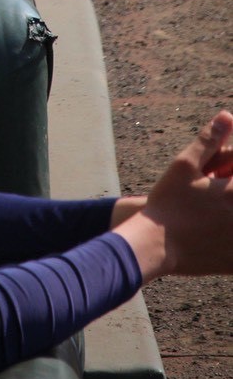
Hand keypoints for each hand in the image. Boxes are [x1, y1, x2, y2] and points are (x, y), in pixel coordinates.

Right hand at [117, 112, 232, 280]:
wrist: (153, 245)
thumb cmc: (166, 201)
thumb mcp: (184, 165)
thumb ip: (209, 140)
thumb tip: (227, 116)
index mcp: (232, 191)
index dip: (231, 167)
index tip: (218, 174)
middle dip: (229, 189)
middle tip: (215, 188)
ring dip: (227, 216)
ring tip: (210, 212)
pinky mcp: (232, 262)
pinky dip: (228, 241)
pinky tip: (216, 237)